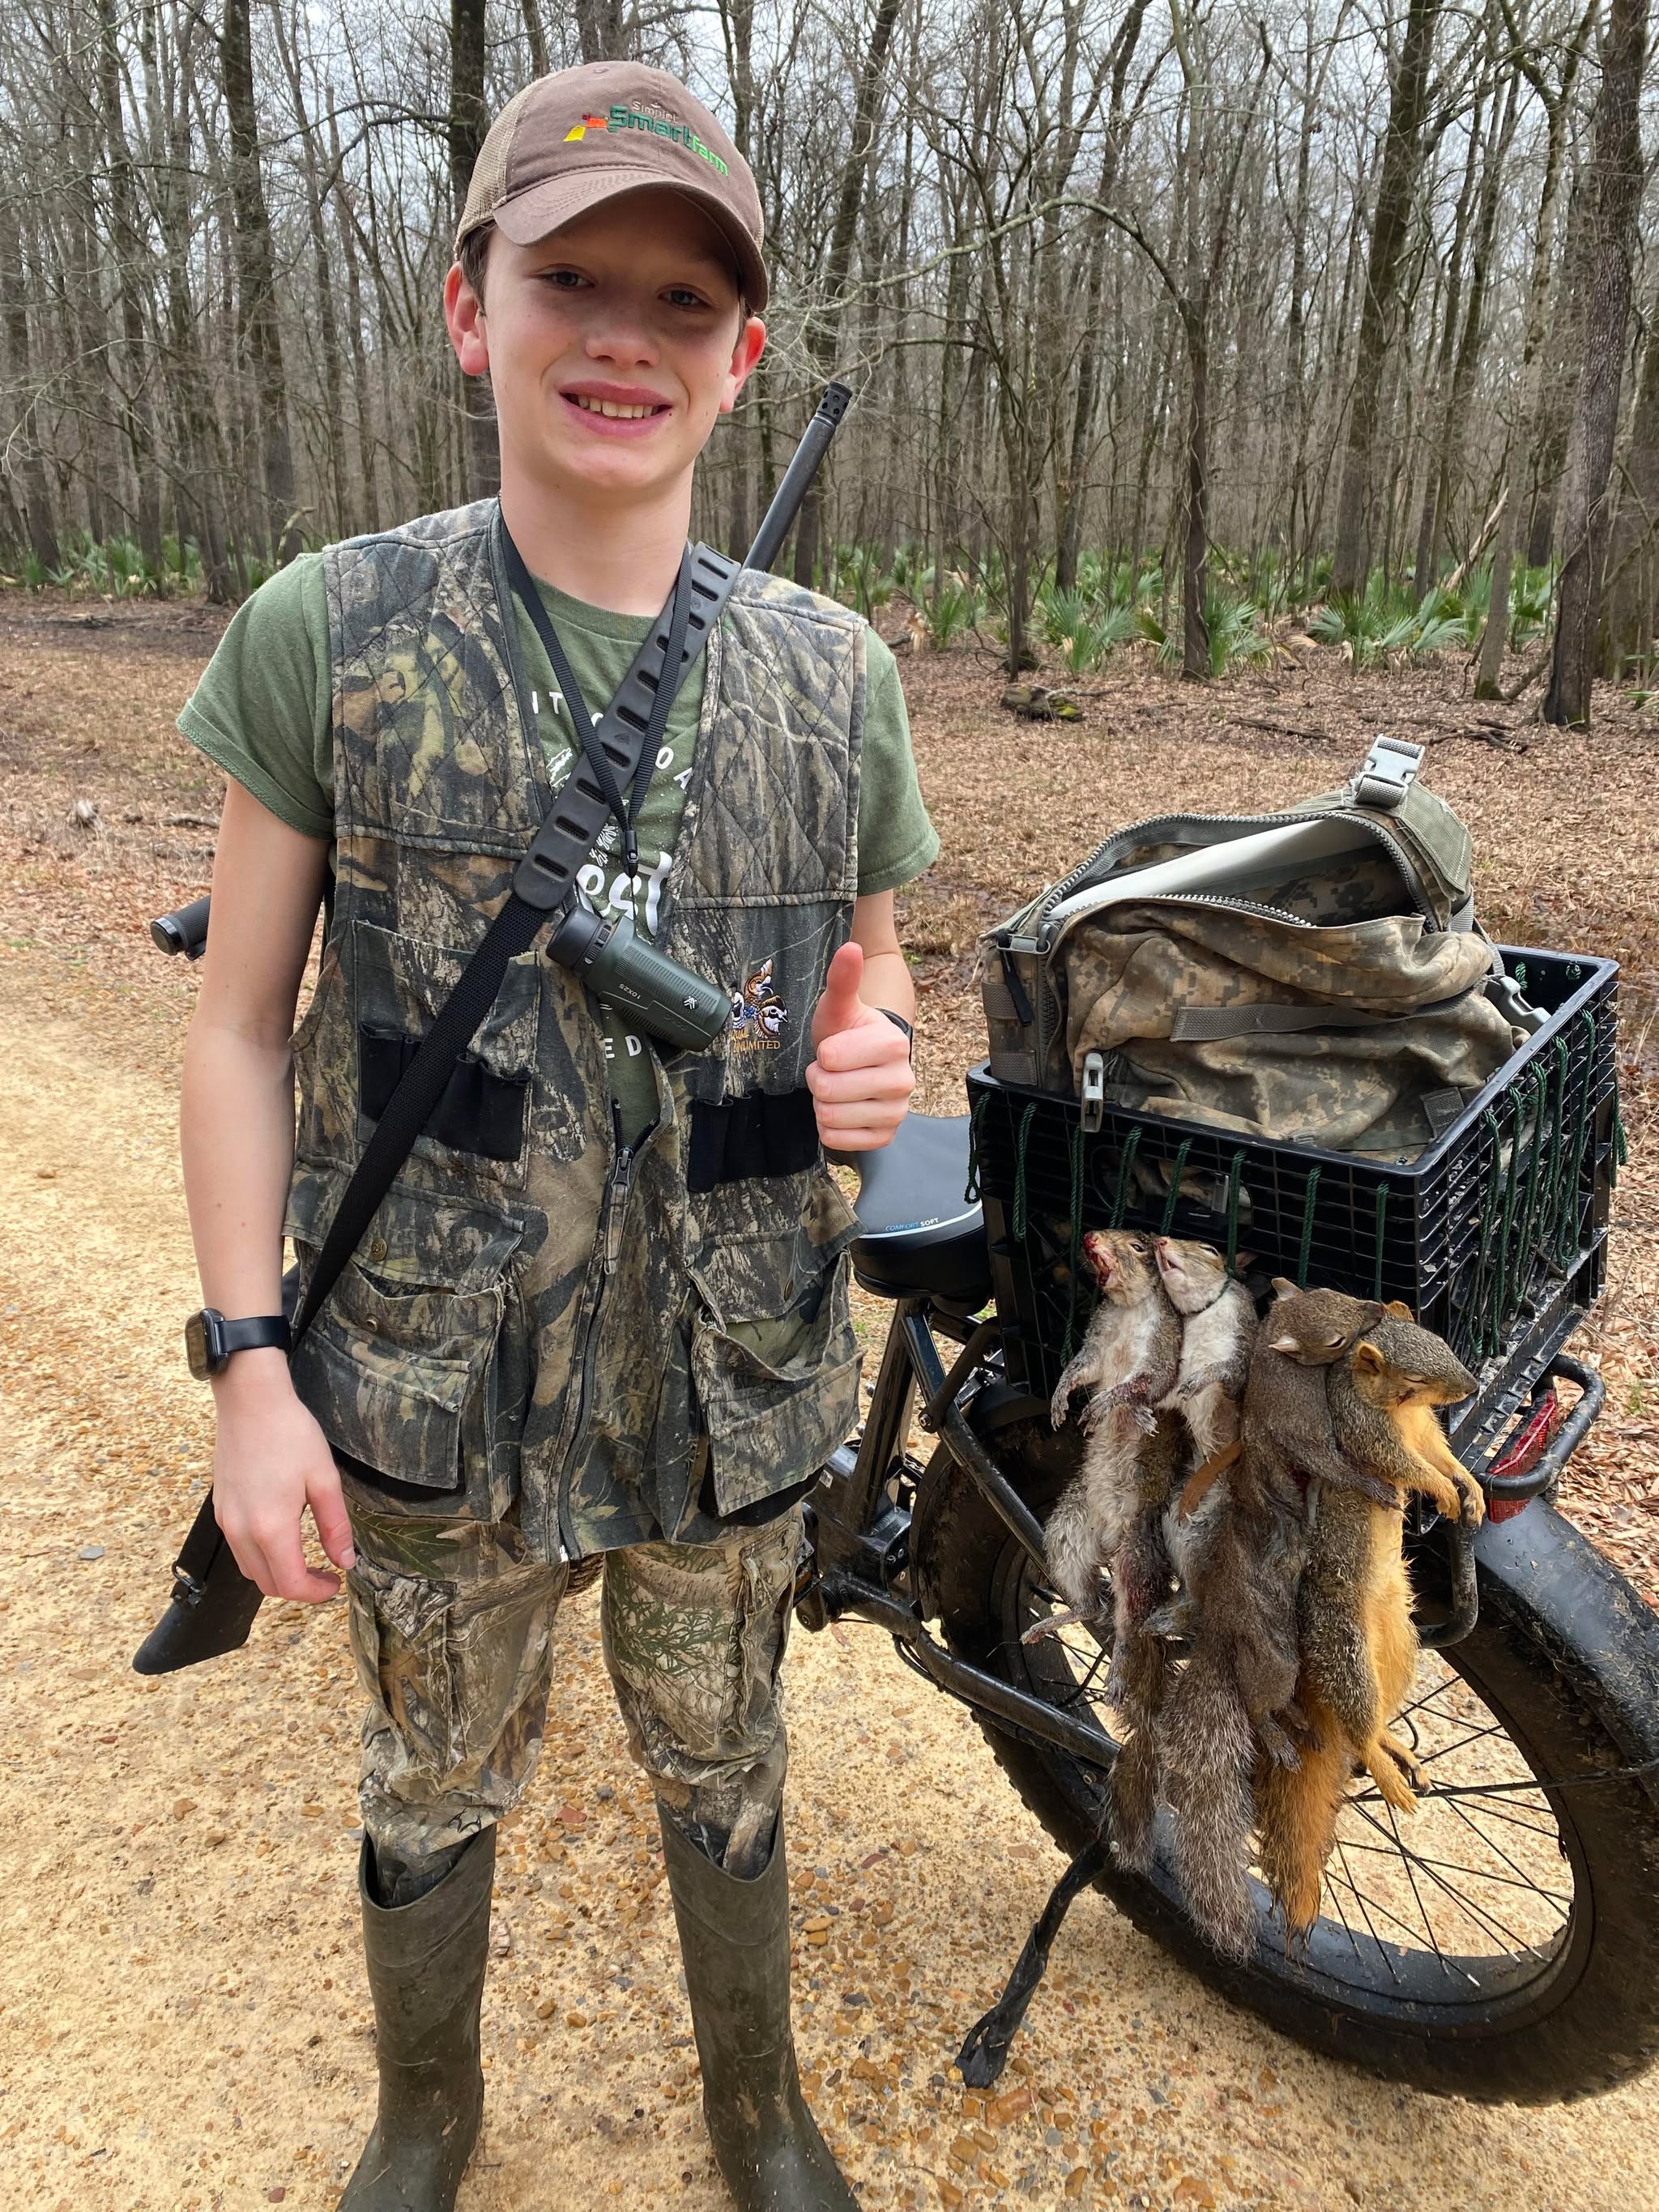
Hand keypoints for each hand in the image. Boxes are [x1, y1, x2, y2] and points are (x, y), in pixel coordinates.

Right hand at [210, 1351, 355, 1600]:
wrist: (250, 1402)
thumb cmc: (290, 1434)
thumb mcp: (324, 1479)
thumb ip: (335, 1526)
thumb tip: (346, 1561)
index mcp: (270, 1527)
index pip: (291, 1584)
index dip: (316, 1593)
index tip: (336, 1583)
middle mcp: (241, 1531)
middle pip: (267, 1584)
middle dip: (299, 1588)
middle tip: (326, 1574)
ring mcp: (226, 1521)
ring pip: (250, 1570)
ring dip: (278, 1574)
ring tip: (307, 1559)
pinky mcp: (221, 1509)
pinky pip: (239, 1549)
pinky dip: (261, 1557)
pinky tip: (282, 1538)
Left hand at [806, 941, 913, 1151]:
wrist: (862, 1063)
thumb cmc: (847, 1032)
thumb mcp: (839, 1006)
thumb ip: (843, 979)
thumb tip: (851, 948)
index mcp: (894, 1044)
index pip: (831, 1058)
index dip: (822, 1055)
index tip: (833, 1050)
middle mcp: (904, 1081)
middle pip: (827, 1091)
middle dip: (818, 1080)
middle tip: (831, 1071)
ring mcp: (897, 1112)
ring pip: (829, 1118)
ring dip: (822, 1104)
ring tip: (837, 1088)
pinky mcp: (885, 1137)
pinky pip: (836, 1141)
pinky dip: (828, 1128)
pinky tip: (841, 1110)